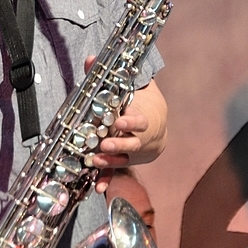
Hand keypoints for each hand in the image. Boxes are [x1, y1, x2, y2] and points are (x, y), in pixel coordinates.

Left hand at [81, 57, 167, 192]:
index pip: (139, 121)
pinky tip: (97, 188)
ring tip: (96, 161)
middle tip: (105, 144)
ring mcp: (131, 152)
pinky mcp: (123, 162)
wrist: (156, 128)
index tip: (120, 121)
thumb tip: (91, 59)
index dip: (130, 122)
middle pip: (131, 143)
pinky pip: (115, 173)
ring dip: (110, 162)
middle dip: (118, 144)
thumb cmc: (137, 105)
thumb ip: (109, 76)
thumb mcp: (128, 88)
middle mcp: (137, 138)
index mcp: (140, 118)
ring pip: (123, 159)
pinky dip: (107, 180)